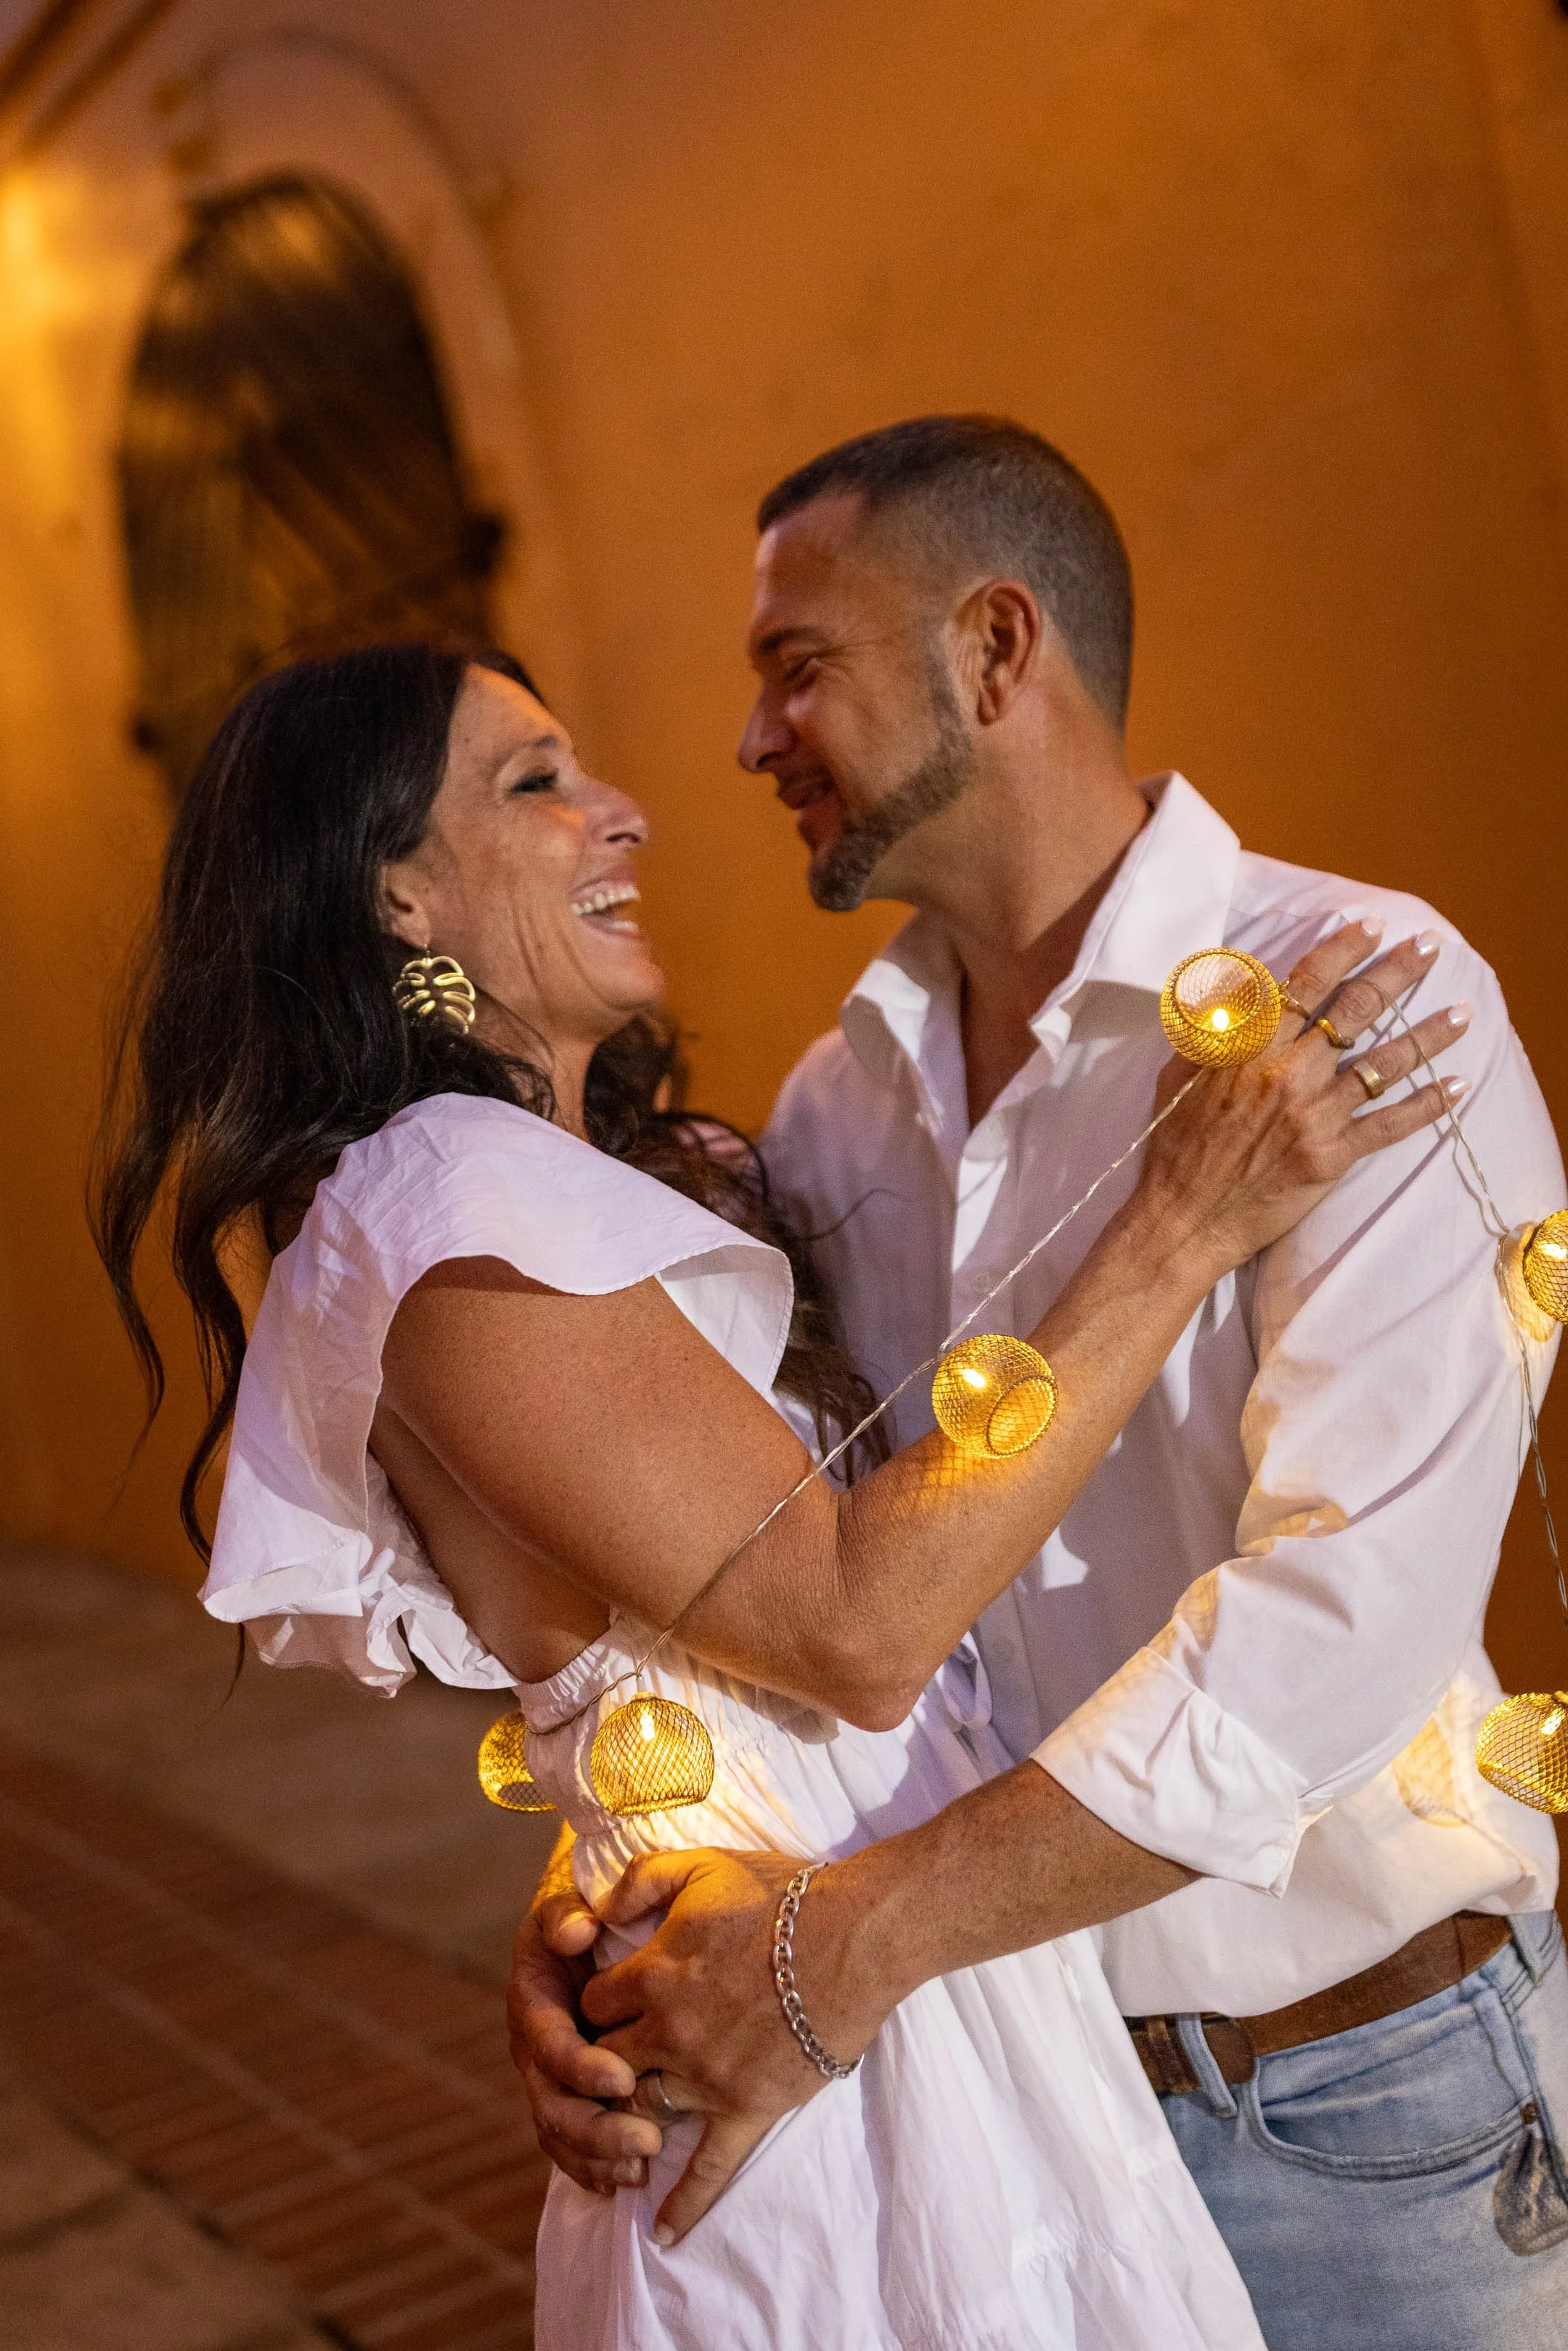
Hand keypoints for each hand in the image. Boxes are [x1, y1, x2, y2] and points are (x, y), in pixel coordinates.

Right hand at [507, 1856, 661, 2196]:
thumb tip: (579, 1931)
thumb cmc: (586, 1919)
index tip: (624, 2079)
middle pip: (551, 2103)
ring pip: (559, 2133)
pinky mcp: (567, 2099)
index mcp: (533, 2003)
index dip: (581, 2067)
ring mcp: (547, 2079)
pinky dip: (591, 2169)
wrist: (583, 1935)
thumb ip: (567, 1914)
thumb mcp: (571, 1904)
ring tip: (641, 2170)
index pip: (550, 2044)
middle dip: (595, 2129)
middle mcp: (533, 2049)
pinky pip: (569, 2146)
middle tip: (647, 2142)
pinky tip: (622, 2183)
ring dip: (597, 2158)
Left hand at [581, 1847, 887, 2241]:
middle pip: (605, 2063)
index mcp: (652, 1975)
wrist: (853, 1937)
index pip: (591, 2004)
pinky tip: (662, 2234)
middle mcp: (668, 2032)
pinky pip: (707, 2169)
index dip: (595, 2002)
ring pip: (642, 2111)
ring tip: (622, 2130)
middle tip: (606, 2066)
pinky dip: (683, 2204)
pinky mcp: (747, 2109)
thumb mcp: (701, 1865)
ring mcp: (705, 2077)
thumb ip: (639, 1879)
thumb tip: (596, 1907)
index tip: (607, 2003)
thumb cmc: (782, 1896)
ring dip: (628, 2118)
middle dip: (600, 2063)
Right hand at [1137, 920, 1467, 1278]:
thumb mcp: (1180, 1071)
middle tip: (1430, 947)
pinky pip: (1391, 1125)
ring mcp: (1316, 1114)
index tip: (1373, 926)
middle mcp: (1289, 1072)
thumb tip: (1238, 987)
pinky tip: (1458, 1084)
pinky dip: (1428, 1104)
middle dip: (1399, 973)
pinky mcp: (1332, 1155)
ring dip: (1430, 1034)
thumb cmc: (1176, 1143)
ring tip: (1464, 1011)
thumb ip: (1214, 1027)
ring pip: (1386, 1063)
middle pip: (1357, 1010)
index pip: (1307, 982)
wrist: (1183, 1217)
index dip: (1344, 949)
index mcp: (1251, 1046)